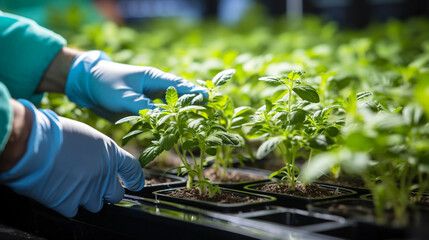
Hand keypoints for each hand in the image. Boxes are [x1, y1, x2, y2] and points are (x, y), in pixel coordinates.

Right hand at [0, 100, 143, 217]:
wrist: (34, 144)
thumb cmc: (56, 134)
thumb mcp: (87, 136)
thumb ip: (99, 152)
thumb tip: (99, 162)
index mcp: (111, 154)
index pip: (132, 169)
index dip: (135, 178)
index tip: (135, 184)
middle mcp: (105, 174)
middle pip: (116, 195)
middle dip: (108, 193)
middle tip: (94, 187)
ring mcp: (89, 191)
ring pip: (95, 205)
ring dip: (85, 199)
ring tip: (70, 185)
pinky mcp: (71, 203)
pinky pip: (74, 210)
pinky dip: (66, 204)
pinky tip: (58, 190)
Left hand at [65, 51, 207, 119]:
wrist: (88, 85)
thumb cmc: (105, 84)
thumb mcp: (123, 97)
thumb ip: (143, 107)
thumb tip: (163, 119)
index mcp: (154, 78)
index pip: (180, 86)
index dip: (196, 93)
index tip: (210, 98)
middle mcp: (156, 88)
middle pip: (181, 97)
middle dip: (196, 105)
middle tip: (212, 114)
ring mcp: (152, 98)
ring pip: (173, 108)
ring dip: (184, 116)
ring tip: (201, 125)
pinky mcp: (146, 108)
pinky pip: (162, 116)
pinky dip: (170, 123)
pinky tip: (177, 131)